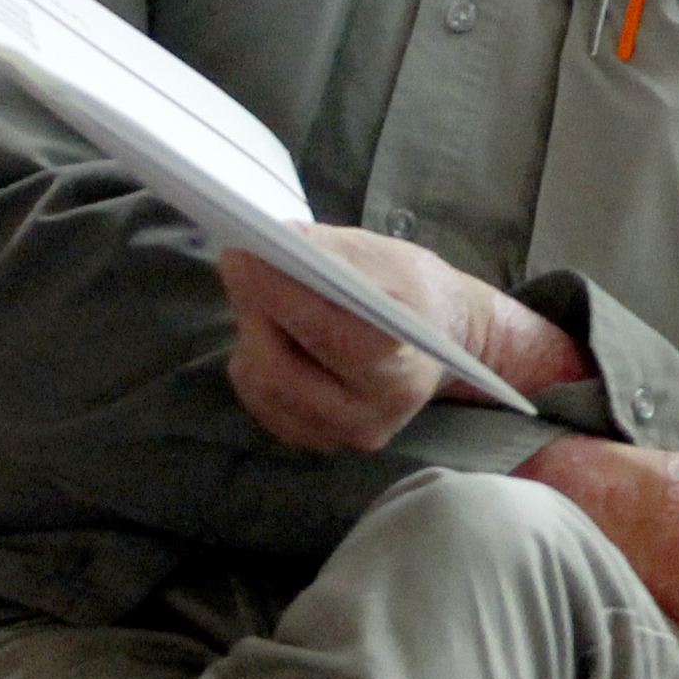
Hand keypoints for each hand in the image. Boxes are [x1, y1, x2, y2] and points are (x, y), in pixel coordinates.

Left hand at [217, 230, 584, 455]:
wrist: (440, 344)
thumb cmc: (416, 295)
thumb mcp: (391, 262)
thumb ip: (336, 253)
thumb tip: (279, 241)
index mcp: (400, 372)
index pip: (327, 335)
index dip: (278, 293)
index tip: (242, 253)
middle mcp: (369, 415)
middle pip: (280, 369)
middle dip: (254, 309)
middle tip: (239, 260)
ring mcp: (338, 434)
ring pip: (261, 383)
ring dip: (251, 330)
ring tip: (261, 291)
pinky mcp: (311, 437)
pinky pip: (258, 398)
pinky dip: (253, 357)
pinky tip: (271, 329)